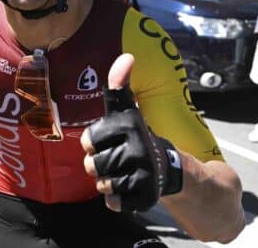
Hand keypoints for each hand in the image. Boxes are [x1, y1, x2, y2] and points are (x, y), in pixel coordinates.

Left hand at [80, 54, 182, 212]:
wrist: (168, 167)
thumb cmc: (135, 136)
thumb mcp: (126, 110)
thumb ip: (119, 86)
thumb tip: (126, 55)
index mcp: (130, 126)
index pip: (89, 140)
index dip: (92, 144)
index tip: (105, 142)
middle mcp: (139, 149)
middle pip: (93, 165)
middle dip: (97, 166)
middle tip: (113, 160)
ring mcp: (144, 174)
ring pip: (102, 184)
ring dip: (106, 182)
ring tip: (120, 173)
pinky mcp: (147, 197)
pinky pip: (114, 203)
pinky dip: (116, 200)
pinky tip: (126, 189)